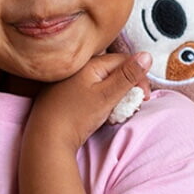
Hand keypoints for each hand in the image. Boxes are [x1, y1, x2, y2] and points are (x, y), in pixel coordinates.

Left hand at [24, 52, 152, 152]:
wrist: (46, 139)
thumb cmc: (76, 116)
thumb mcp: (107, 96)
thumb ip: (128, 76)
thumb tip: (147, 55)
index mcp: (89, 64)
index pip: (123, 61)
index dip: (138, 77)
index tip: (144, 97)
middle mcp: (78, 68)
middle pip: (113, 72)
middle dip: (127, 88)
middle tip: (132, 107)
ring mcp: (70, 81)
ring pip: (102, 83)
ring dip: (115, 97)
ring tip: (117, 114)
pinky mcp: (65, 95)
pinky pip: (90, 92)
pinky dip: (100, 102)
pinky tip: (101, 116)